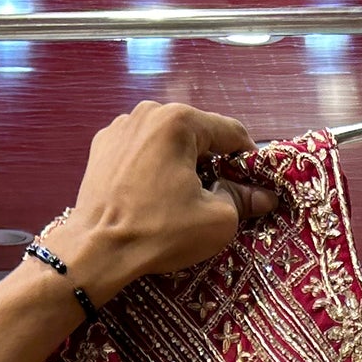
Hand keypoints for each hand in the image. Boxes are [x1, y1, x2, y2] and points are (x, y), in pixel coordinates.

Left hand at [55, 102, 280, 306]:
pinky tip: (152, 196)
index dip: (249, 160)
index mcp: (179, 120)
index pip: (231, 132)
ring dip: (182, 164)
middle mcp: (148, 112)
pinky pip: (141, 152)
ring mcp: (120, 126)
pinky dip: (153, 168)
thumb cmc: (161, 231)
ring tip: (182, 199)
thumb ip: (243, 199)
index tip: (255, 186)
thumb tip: (265, 195)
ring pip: (167, 142)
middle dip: (213, 163)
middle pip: (197, 134)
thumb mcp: (217, 220)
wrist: (96, 249)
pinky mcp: (101, 146)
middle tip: (219, 197)